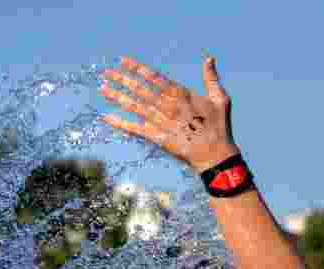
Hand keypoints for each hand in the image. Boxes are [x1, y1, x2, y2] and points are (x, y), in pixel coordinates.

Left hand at [99, 55, 240, 172]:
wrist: (216, 156)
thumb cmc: (220, 126)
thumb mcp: (220, 99)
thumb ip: (211, 78)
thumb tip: (209, 58)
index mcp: (182, 96)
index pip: (155, 78)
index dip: (137, 68)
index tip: (122, 61)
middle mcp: (169, 107)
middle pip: (142, 90)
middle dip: (123, 80)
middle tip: (106, 72)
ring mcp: (163, 123)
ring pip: (137, 107)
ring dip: (119, 97)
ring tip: (103, 88)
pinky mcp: (159, 138)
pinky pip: (137, 129)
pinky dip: (122, 123)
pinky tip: (107, 117)